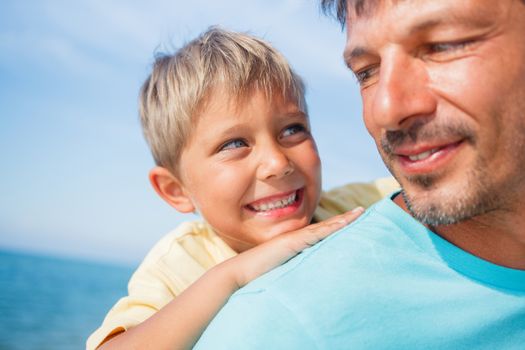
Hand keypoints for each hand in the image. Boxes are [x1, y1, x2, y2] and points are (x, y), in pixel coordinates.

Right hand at [229, 207, 364, 286]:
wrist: (239, 274)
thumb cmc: (256, 277)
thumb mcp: (280, 273)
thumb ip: (292, 271)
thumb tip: (304, 282)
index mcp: (295, 245)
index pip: (320, 234)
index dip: (336, 227)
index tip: (351, 222)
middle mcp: (297, 238)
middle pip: (326, 227)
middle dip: (344, 220)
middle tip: (363, 212)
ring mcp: (296, 238)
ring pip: (325, 227)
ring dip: (344, 220)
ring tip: (361, 213)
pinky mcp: (294, 242)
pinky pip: (318, 232)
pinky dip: (333, 226)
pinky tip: (346, 222)